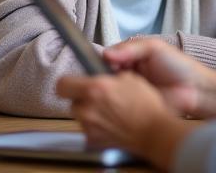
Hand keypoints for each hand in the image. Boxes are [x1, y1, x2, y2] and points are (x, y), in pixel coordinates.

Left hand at [56, 72, 170, 151]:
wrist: (153, 130)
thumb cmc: (144, 103)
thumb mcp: (129, 77)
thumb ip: (108, 76)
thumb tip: (99, 75)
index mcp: (95, 88)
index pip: (62, 84)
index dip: (68, 82)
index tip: (75, 83)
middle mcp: (87, 108)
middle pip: (72, 102)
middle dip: (82, 98)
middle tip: (98, 97)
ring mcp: (88, 126)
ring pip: (80, 116)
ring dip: (89, 112)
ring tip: (107, 111)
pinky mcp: (93, 139)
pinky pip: (88, 128)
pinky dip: (96, 125)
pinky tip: (111, 122)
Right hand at [103, 38, 210, 116]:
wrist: (196, 90)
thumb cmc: (178, 65)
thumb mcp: (154, 48)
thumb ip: (131, 48)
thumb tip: (106, 54)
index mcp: (131, 56)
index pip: (109, 57)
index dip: (102, 61)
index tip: (98, 67)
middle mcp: (128, 72)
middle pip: (106, 74)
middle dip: (102, 77)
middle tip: (101, 81)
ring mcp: (130, 90)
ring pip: (110, 89)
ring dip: (107, 90)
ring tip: (105, 92)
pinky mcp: (133, 106)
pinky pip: (119, 104)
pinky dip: (114, 103)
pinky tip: (110, 103)